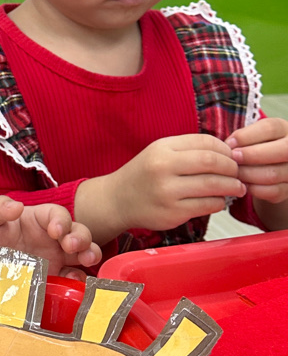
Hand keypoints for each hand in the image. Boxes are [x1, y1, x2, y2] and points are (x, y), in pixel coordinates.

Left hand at [0, 197, 100, 279]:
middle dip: (81, 238)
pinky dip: (77, 280)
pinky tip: (72, 282)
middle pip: (77, 232)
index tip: (55, 230)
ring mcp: (55, 259)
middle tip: (72, 246)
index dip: (61, 220)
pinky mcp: (52, 280)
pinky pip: (71, 279)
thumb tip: (16, 205)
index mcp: (38, 220)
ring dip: (89, 254)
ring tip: (86, 260)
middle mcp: (51, 238)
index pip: (58, 214)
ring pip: (82, 254)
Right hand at [75, 134, 245, 243]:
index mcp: (162, 148)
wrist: (117, 200)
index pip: (205, 142)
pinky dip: (219, 202)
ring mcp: (167, 191)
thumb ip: (188, 150)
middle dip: (232, 168)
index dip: (225, 149)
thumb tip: (227, 153)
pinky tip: (218, 200)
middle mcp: (163, 167)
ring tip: (236, 187)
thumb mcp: (159, 152)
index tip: (232, 156)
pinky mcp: (172, 213)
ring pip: (213, 185)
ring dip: (231, 186)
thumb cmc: (143, 175)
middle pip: (212, 162)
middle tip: (238, 173)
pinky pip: (207, 205)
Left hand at [227, 118, 287, 226]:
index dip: (247, 136)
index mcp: (284, 129)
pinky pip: (272, 191)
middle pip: (281, 151)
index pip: (270, 128)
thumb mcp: (252, 137)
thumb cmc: (255, 147)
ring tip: (233, 172)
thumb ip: (243, 137)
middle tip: (233, 158)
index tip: (230, 143)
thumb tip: (229, 145)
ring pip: (273, 174)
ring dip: (248, 174)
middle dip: (252, 155)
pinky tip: (242, 184)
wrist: (269, 167)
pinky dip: (253, 188)